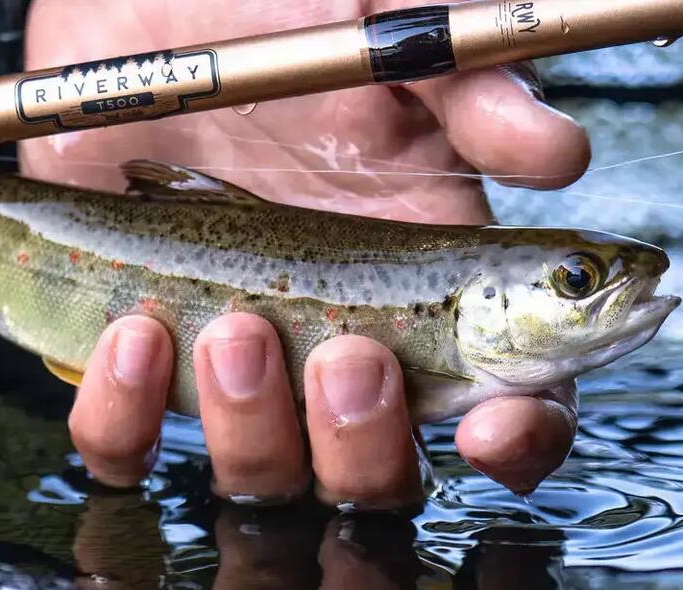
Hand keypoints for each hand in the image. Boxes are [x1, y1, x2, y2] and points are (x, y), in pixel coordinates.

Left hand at [26, 1, 591, 502]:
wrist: (129, 5)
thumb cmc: (274, 15)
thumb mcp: (384, 33)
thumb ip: (473, 90)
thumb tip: (559, 153)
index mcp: (425, 284)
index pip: (508, 403)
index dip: (520, 437)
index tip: (494, 427)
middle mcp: (334, 344)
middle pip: (380, 473)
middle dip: (365, 440)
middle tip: (346, 354)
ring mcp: (228, 368)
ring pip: (261, 475)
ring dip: (251, 425)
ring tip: (232, 326)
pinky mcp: (124, 365)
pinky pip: (123, 445)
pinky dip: (124, 413)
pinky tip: (132, 331)